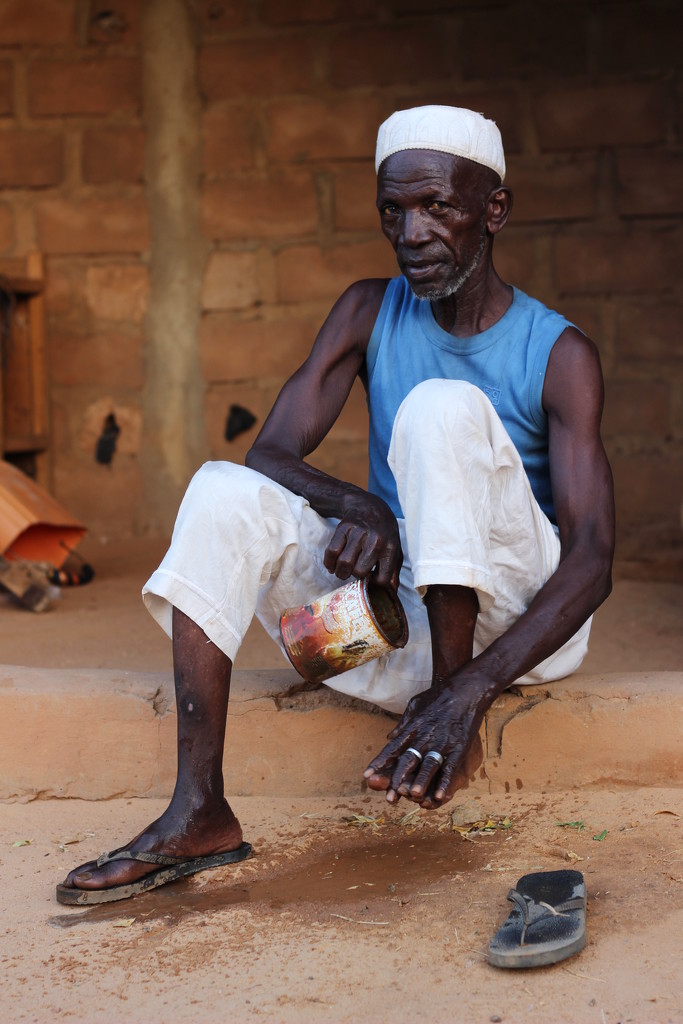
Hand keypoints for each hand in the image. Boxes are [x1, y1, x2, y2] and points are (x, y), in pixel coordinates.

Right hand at [324, 493, 401, 588]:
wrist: (370, 507)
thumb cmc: (384, 535)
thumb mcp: (395, 551)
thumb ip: (394, 574)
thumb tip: (391, 597)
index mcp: (391, 549)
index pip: (382, 580)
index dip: (374, 584)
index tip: (370, 579)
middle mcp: (376, 541)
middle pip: (359, 572)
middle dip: (354, 576)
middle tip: (354, 572)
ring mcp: (359, 533)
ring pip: (344, 564)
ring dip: (340, 572)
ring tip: (343, 571)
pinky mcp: (344, 528)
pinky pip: (331, 552)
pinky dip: (329, 563)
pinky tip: (333, 565)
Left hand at [363, 677, 488, 807]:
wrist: (465, 689)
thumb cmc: (438, 695)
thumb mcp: (415, 704)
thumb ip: (403, 723)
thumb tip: (389, 736)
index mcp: (413, 727)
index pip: (392, 747)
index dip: (380, 762)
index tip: (366, 775)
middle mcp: (425, 736)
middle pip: (408, 760)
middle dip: (397, 778)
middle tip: (389, 797)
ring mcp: (442, 742)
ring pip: (428, 765)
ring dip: (421, 781)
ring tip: (413, 796)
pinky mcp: (459, 747)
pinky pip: (450, 768)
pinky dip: (445, 783)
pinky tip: (441, 797)